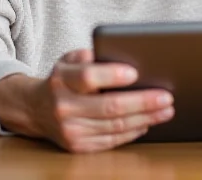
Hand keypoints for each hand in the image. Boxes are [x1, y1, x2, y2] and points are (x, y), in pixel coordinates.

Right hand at [0, 49, 173, 152]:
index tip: (135, 72)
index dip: (112, 75)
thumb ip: (93, 54)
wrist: (35, 108)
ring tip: (166, 110)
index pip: (88, 77)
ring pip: (115, 126)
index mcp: (62, 80)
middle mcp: (63, 107)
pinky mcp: (78, 146)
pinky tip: (148, 123)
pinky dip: (133, 132)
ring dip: (145, 118)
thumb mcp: (70, 59)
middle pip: (109, 106)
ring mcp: (70, 130)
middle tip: (166, 97)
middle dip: (142, 102)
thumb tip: (124, 55)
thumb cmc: (63, 79)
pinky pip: (111, 140)